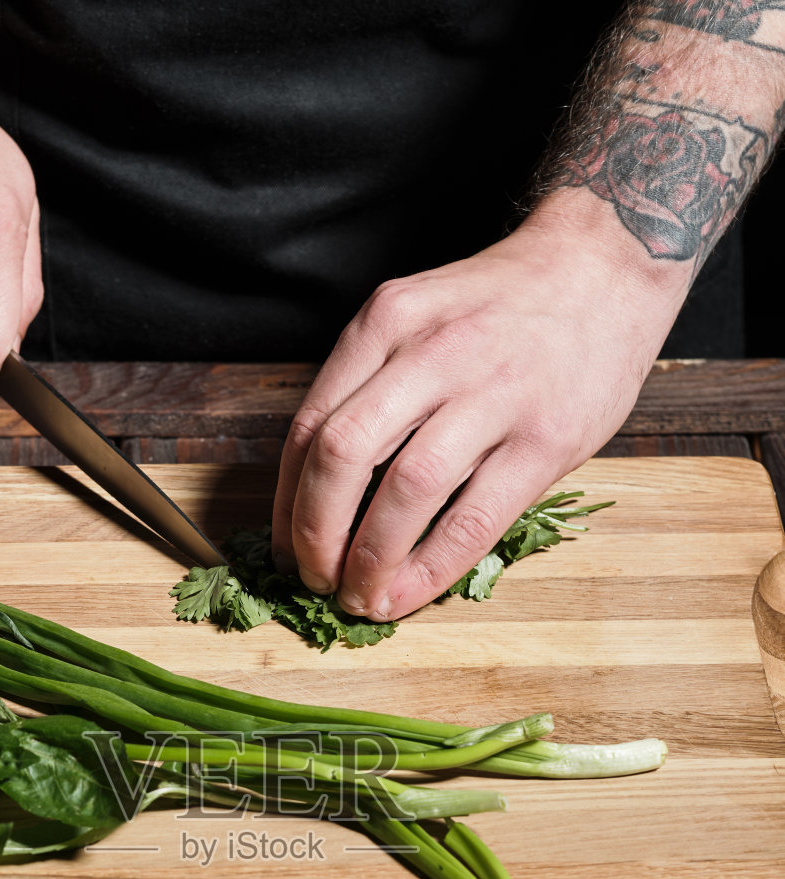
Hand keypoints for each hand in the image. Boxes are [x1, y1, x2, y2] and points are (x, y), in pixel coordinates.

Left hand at [271, 205, 688, 619]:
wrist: (606, 268)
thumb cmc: (502, 310)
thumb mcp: (420, 320)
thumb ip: (372, 388)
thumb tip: (322, 496)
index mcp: (388, 322)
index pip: (310, 426)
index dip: (288, 504)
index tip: (286, 548)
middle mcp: (432, 353)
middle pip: (341, 456)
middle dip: (315, 535)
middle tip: (314, 579)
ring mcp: (493, 395)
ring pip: (404, 492)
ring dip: (368, 560)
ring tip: (358, 597)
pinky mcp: (544, 440)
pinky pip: (473, 520)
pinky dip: (430, 569)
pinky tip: (408, 594)